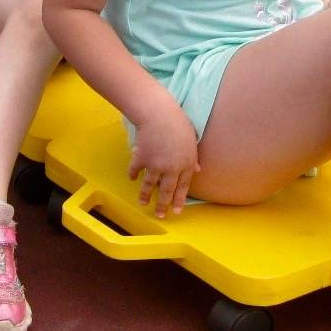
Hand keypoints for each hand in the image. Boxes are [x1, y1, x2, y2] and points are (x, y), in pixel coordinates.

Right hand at [128, 102, 199, 216]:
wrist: (159, 114)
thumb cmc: (178, 122)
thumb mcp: (192, 139)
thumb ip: (193, 157)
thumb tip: (198, 170)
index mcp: (187, 163)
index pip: (184, 187)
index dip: (180, 200)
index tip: (176, 211)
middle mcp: (172, 168)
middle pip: (167, 191)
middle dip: (163, 205)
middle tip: (160, 216)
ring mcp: (156, 165)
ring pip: (150, 186)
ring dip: (145, 196)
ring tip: (143, 204)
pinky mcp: (141, 159)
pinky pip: (135, 171)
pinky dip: (133, 175)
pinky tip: (132, 178)